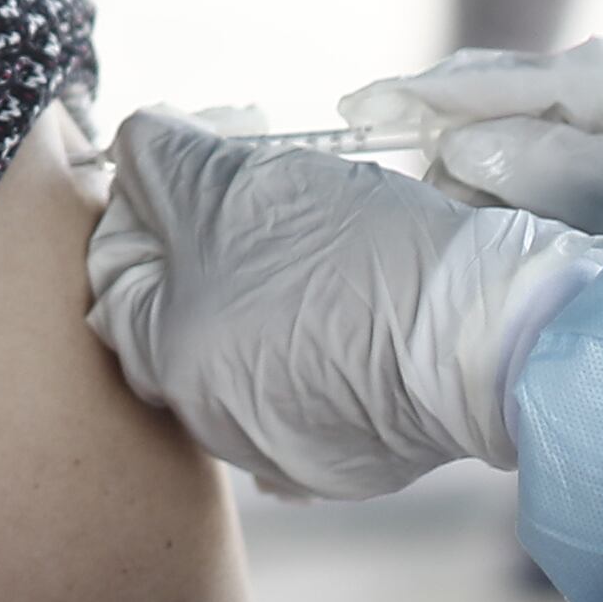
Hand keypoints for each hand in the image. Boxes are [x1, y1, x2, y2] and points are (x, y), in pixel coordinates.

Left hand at [86, 114, 602, 500]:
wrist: (488, 338)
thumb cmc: (356, 257)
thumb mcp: (240, 185)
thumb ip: (163, 162)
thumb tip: (136, 145)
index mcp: (168, 359)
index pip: (114, 268)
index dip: (145, 199)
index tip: (193, 157)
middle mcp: (211, 420)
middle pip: (176, 311)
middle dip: (204, 240)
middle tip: (256, 187)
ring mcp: (282, 448)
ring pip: (241, 345)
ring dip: (260, 286)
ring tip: (314, 237)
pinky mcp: (349, 455)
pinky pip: (306, 382)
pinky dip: (314, 337)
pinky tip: (350, 300)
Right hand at [348, 42, 602, 320]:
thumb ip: (576, 172)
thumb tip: (470, 144)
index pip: (556, 76)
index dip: (463, 87)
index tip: (380, 103)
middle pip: (525, 95)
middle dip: (447, 117)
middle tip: (369, 134)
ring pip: (517, 139)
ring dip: (461, 166)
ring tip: (425, 203)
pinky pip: (528, 183)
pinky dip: (485, 201)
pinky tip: (454, 221)